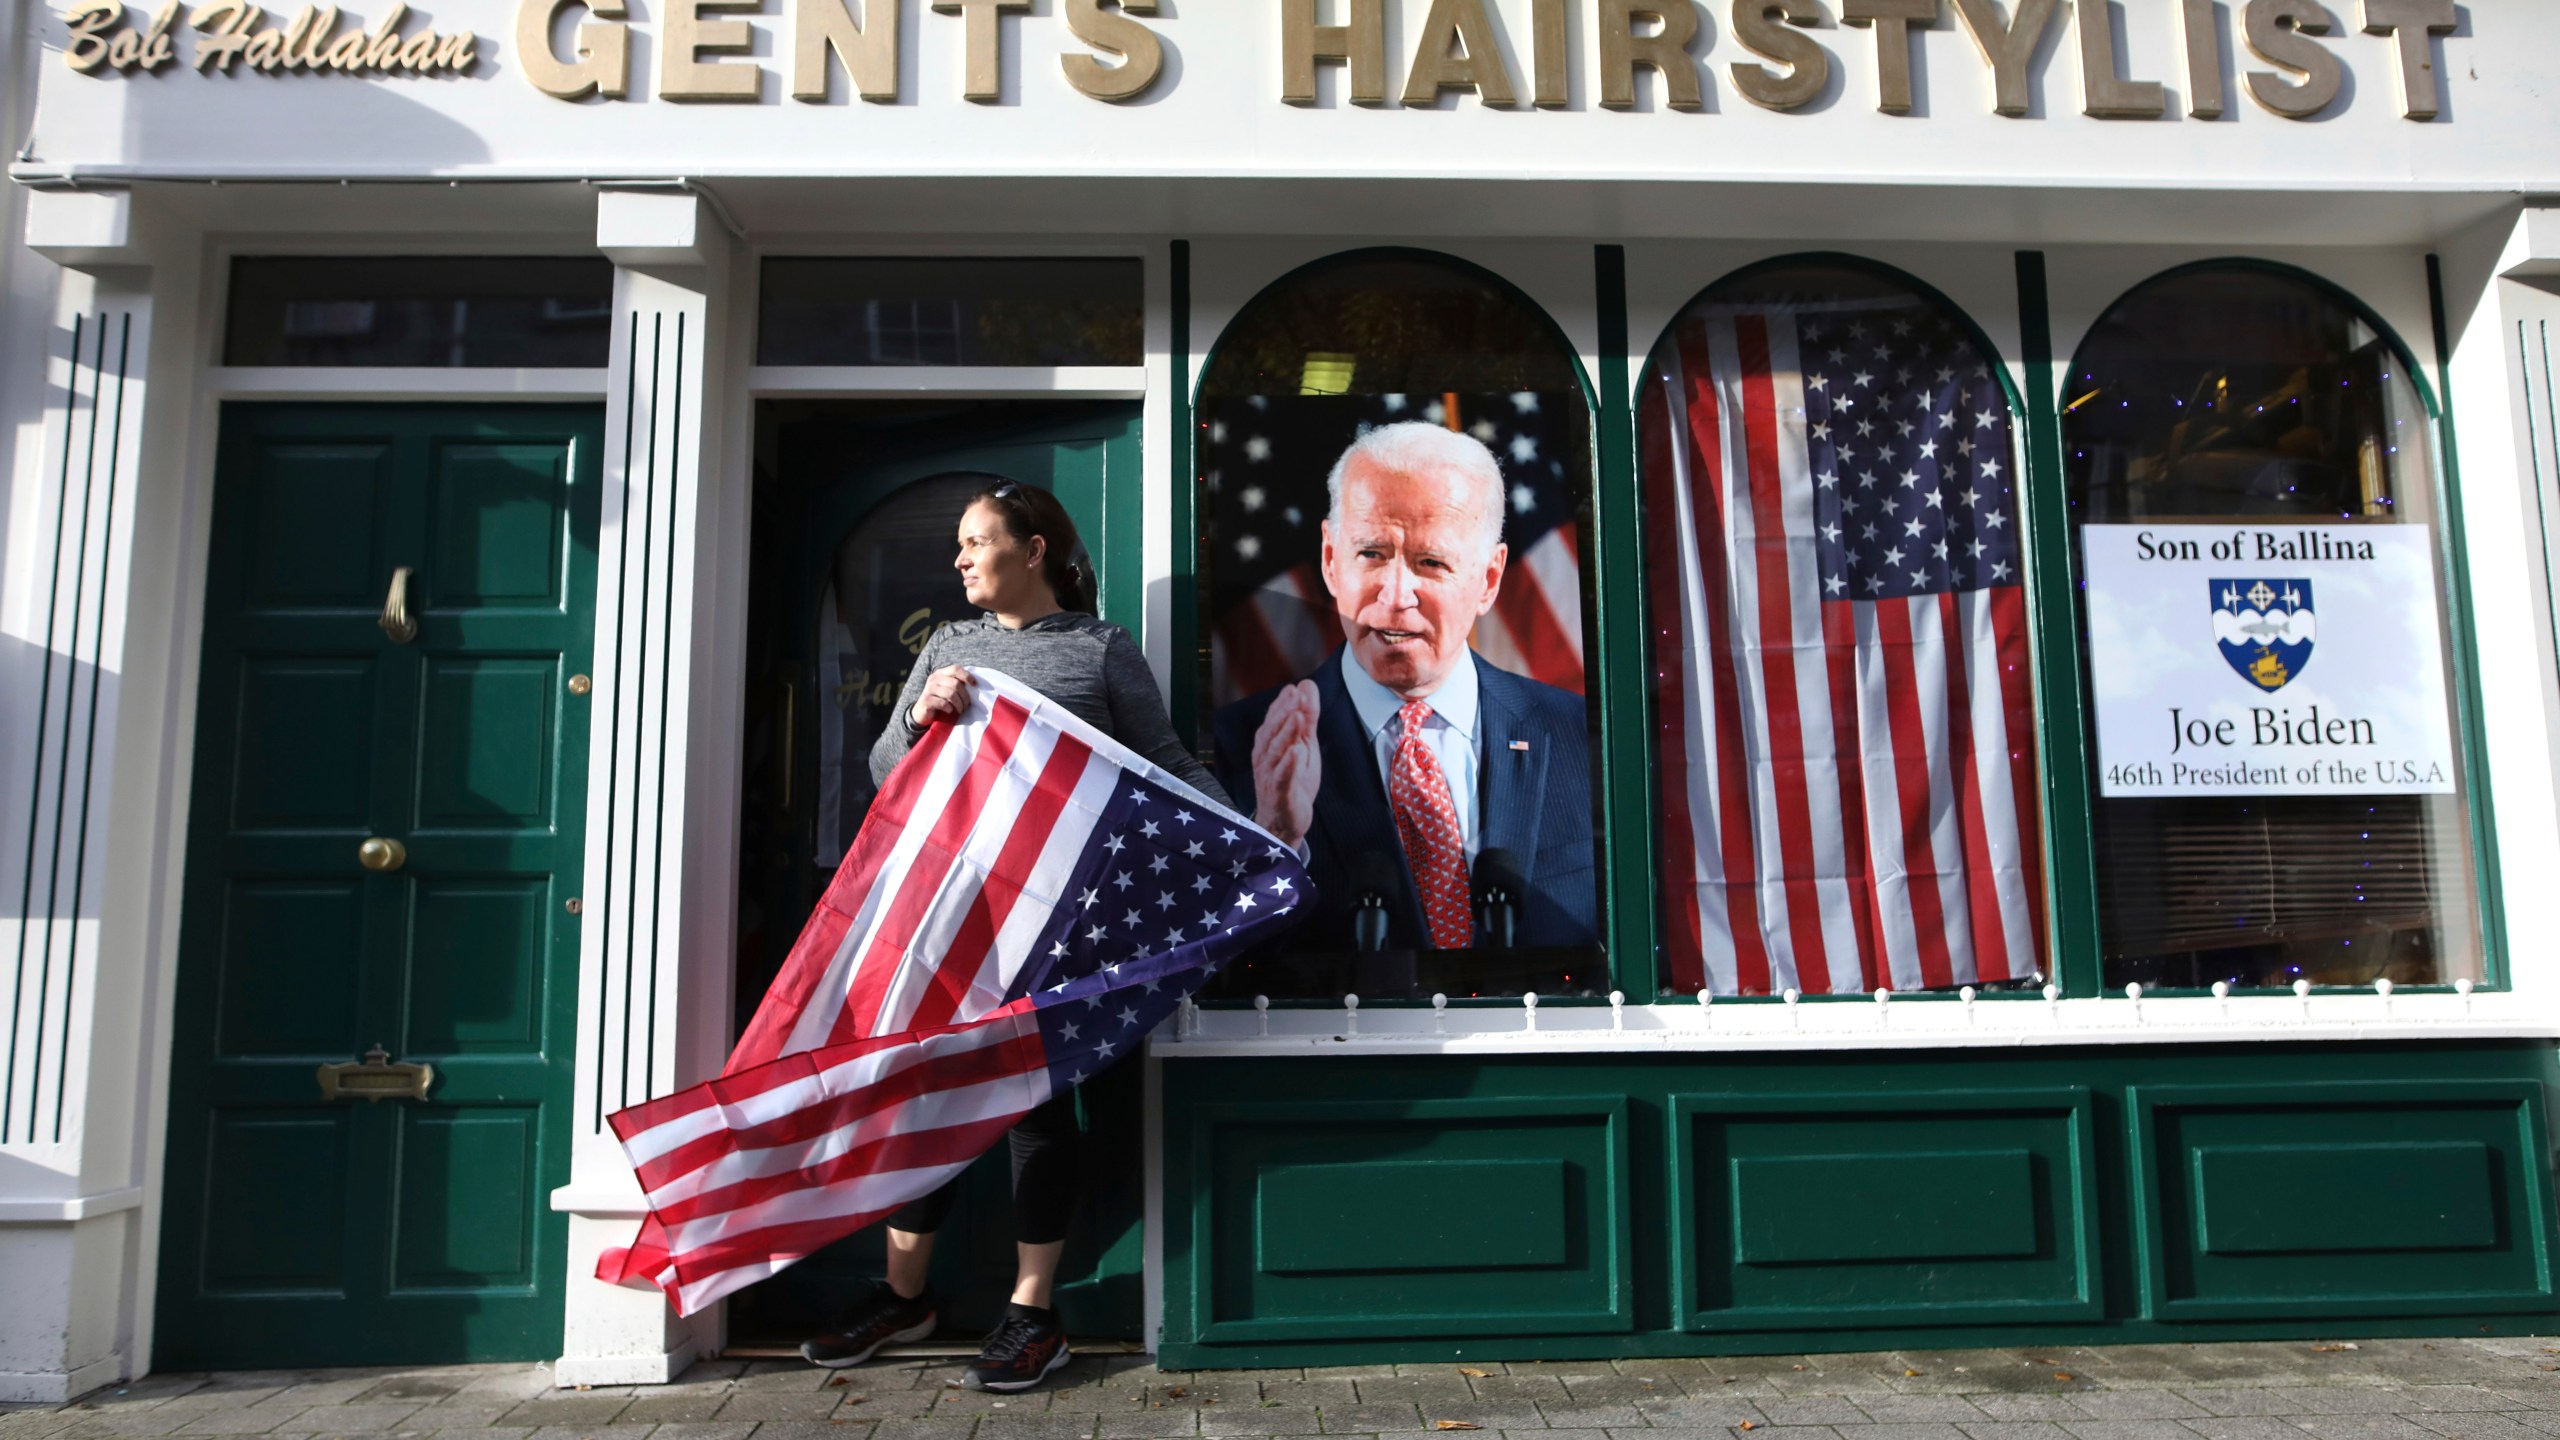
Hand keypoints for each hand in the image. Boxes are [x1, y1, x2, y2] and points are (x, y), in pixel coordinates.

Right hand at [910, 665, 972, 728]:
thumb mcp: (948, 689)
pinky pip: (943, 703)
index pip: (955, 669)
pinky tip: (949, 711)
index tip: (975, 685)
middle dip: (965, 696)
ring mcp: (929, 689)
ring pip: (951, 694)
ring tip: (960, 710)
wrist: (922, 712)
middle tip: (967, 705)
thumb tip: (975, 684)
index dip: (967, 676)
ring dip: (959, 704)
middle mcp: (934, 678)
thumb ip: (957, 684)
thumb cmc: (939, 700)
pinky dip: (950, 709)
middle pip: (956, 684)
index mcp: (940, 673)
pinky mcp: (926, 700)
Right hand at [1250, 680, 1321, 849]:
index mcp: (1268, 743)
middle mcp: (1264, 757)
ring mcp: (1270, 775)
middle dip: (1283, 712)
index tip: (1294, 688)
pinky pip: (1282, 777)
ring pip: (1276, 751)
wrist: (1283, 822)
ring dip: (1286, 733)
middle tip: (1295, 695)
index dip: (1283, 704)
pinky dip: (1288, 764)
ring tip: (1298, 717)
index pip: (1274, 720)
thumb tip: (1306, 685)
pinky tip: (1295, 752)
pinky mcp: (1279, 793)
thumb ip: (1307, 717)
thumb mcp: (1304, 745)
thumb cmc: (1292, 780)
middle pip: (1272, 732)